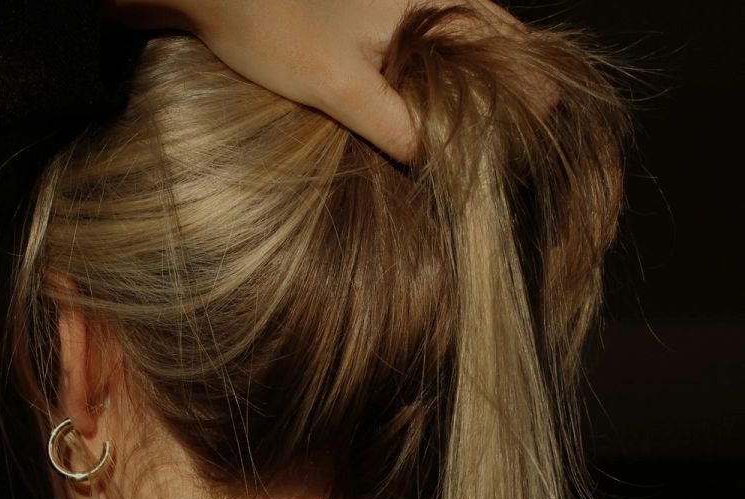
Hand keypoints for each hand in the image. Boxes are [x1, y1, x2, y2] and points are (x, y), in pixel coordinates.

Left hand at [105, 0, 522, 163]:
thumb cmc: (273, 27)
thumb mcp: (338, 86)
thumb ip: (392, 124)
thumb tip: (432, 161)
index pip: (504, 39)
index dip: (528, 82)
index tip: (546, 117)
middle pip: (485, 36)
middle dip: (503, 80)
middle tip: (521, 124)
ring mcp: (395, 1)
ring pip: (451, 39)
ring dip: (467, 78)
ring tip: (481, 123)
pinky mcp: (369, 12)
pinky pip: (418, 41)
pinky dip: (431, 71)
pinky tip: (423, 103)